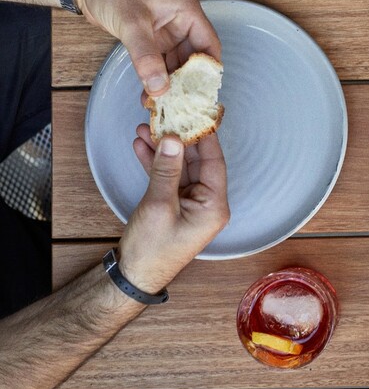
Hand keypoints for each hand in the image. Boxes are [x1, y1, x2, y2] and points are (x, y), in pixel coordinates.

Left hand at [76, 0, 220, 95]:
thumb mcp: (131, 22)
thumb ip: (146, 56)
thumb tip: (160, 87)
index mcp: (187, 12)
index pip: (209, 45)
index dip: (209, 69)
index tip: (203, 92)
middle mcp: (181, 23)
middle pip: (194, 59)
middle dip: (187, 81)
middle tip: (181, 104)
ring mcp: (166, 33)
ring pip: (176, 64)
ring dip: (170, 83)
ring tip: (163, 103)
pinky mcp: (151, 41)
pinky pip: (159, 64)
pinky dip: (156, 78)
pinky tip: (150, 95)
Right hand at [118, 127, 228, 292]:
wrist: (133, 275)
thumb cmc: (152, 248)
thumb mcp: (159, 205)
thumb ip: (166, 171)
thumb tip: (174, 138)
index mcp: (215, 205)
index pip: (214, 162)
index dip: (204, 137)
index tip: (195, 114)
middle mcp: (208, 203)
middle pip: (197, 162)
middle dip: (179, 139)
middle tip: (166, 116)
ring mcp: (191, 203)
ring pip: (180, 167)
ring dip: (163, 149)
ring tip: (146, 127)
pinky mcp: (175, 204)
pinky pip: (169, 177)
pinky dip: (156, 163)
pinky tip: (142, 145)